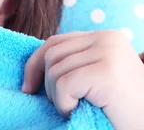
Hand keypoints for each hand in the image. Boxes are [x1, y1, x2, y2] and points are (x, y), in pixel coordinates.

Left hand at [22, 30, 143, 128]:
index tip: (28, 87)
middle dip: (45, 81)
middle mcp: (107, 39)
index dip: (35, 64)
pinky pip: (64, 84)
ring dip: (56, 96)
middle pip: (52, 53)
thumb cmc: (120, 108)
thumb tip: (31, 66)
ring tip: (75, 108)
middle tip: (58, 104)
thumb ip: (74, 62)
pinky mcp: (106, 73)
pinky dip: (64, 103)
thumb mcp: (95, 76)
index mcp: (105, 36)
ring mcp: (108, 53)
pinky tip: (78, 112)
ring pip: (55, 69)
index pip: (55, 42)